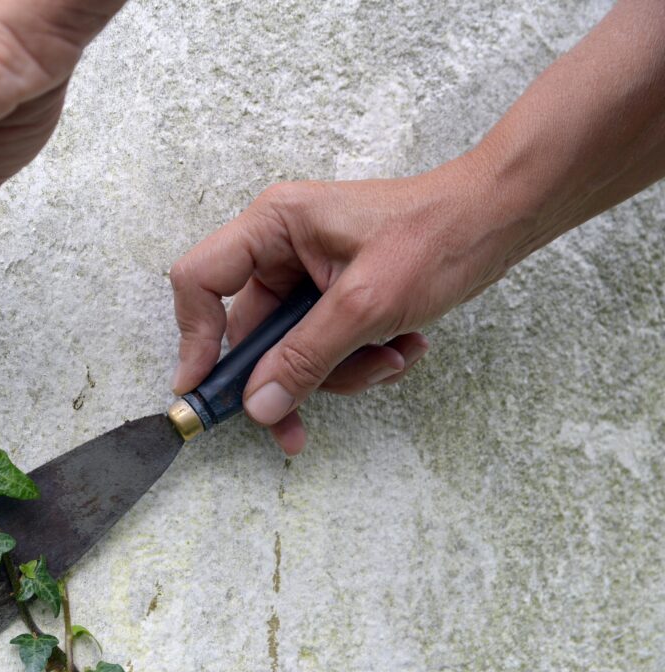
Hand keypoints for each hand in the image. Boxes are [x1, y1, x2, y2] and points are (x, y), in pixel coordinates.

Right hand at [169, 157, 510, 453]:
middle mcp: (282, 247)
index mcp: (274, 227)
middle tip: (294, 428)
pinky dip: (361, 358)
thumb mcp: (365, 305)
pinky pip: (327, 344)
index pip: (201, 282)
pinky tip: (404, 346)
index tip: (202, 389)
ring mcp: (309, 272)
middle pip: (251, 331)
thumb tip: (258, 405)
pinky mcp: (336, 292)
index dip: (193, 338)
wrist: (500, 219)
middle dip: (291, 376)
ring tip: (391, 358)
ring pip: (294, 348)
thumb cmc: (438, 235)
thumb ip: (305, 359)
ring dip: (341, 370)